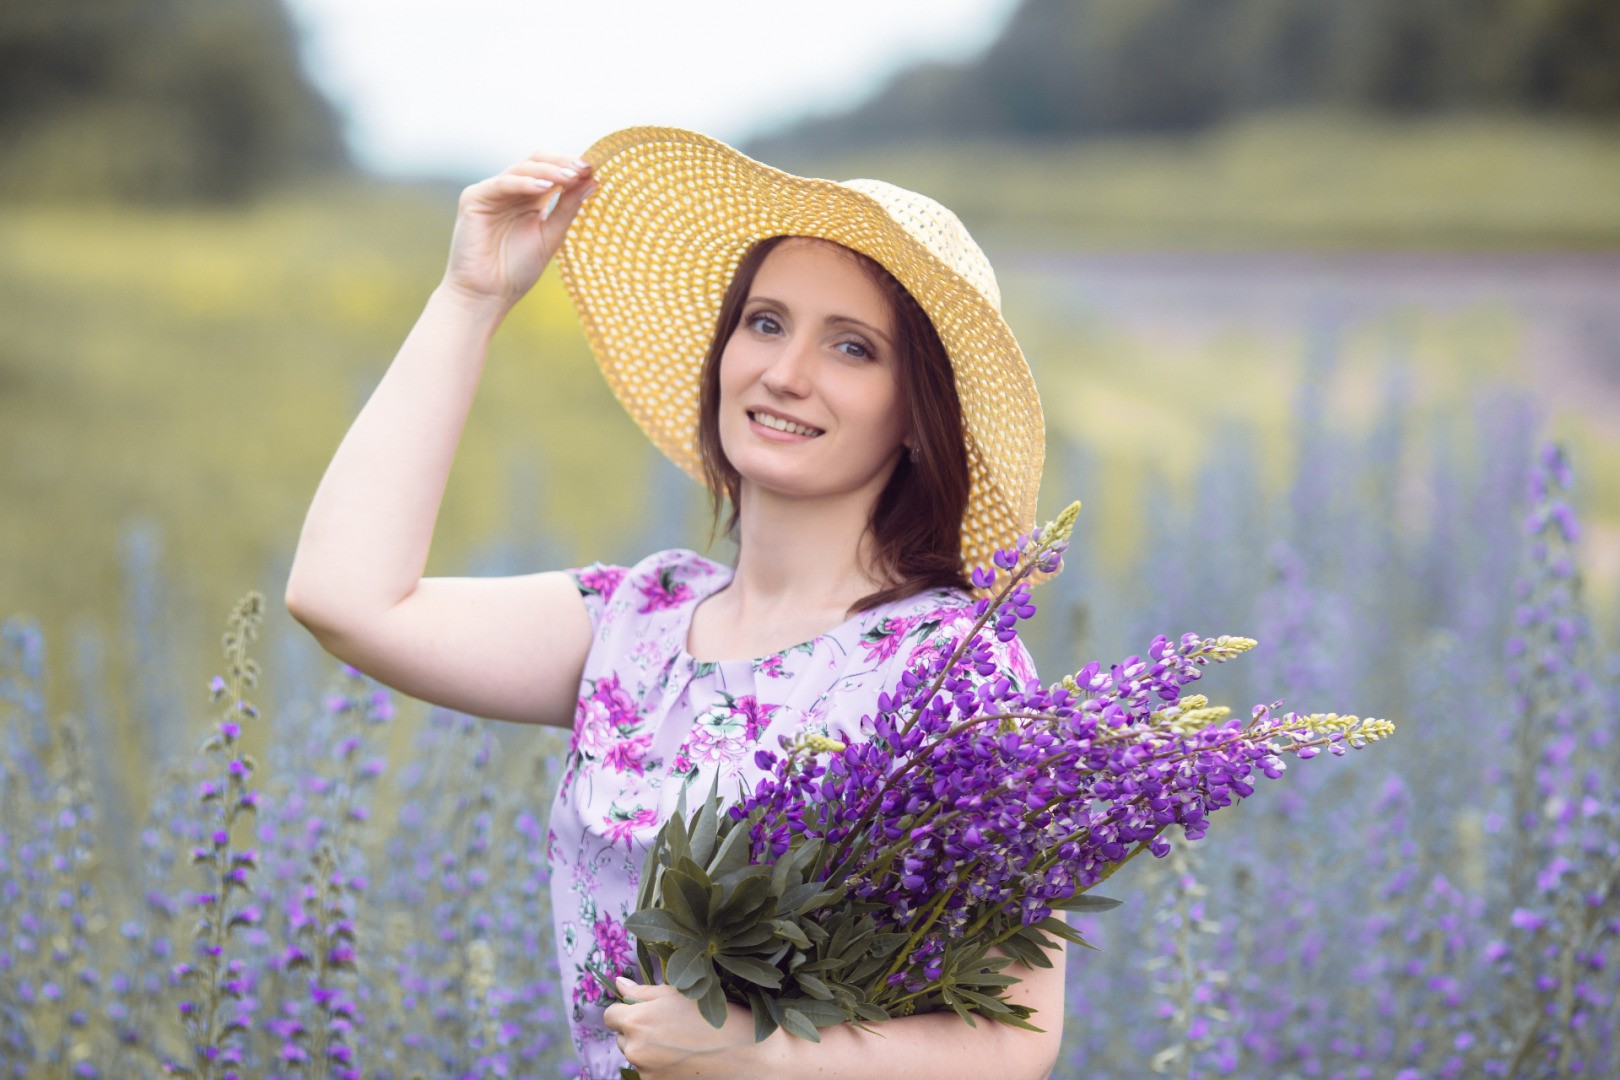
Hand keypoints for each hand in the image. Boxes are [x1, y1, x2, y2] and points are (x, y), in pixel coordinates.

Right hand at [439, 150, 595, 313]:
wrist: (488, 295)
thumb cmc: (518, 270)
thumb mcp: (551, 236)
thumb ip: (568, 208)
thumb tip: (593, 181)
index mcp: (530, 199)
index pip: (551, 171)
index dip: (571, 167)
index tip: (595, 169)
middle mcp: (511, 191)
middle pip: (537, 162)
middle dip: (562, 163)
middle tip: (584, 168)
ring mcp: (492, 193)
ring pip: (522, 169)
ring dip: (548, 171)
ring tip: (570, 178)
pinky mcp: (474, 198)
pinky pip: (502, 183)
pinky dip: (524, 183)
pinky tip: (544, 187)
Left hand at [603, 976, 759, 1078]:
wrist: (748, 1056)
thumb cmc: (716, 1016)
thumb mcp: (680, 994)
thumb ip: (644, 991)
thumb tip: (618, 984)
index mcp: (638, 1020)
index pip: (610, 1015)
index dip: (626, 1010)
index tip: (644, 1009)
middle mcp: (636, 1049)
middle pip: (622, 1037)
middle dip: (637, 1029)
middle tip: (669, 1024)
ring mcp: (646, 1073)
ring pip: (635, 1056)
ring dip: (648, 1048)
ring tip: (681, 1041)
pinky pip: (648, 1072)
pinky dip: (660, 1066)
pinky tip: (684, 1058)